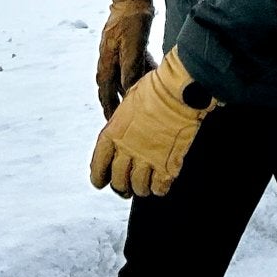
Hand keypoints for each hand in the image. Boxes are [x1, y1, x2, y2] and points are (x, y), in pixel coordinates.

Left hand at [90, 49, 214, 197]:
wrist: (178, 90)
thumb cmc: (155, 88)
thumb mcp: (128, 103)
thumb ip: (122, 124)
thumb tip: (122, 134)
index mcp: (113, 134)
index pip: (98, 166)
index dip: (99, 177)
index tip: (102, 181)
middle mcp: (127, 150)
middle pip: (118, 182)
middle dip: (122, 186)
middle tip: (127, 186)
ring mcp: (148, 159)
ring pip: (139, 188)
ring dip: (141, 188)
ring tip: (146, 184)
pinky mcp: (168, 165)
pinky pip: (159, 188)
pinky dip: (160, 187)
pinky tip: (162, 180)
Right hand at [96, 0, 161, 118]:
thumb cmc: (132, 19)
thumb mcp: (133, 46)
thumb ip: (130, 68)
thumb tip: (128, 90)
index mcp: (106, 59)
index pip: (105, 90)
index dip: (108, 106)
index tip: (112, 122)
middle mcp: (109, 57)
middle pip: (111, 85)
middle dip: (116, 102)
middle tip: (123, 118)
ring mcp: (117, 49)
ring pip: (122, 75)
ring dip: (129, 87)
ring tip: (138, 102)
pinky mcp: (128, 43)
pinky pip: (132, 63)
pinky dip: (139, 72)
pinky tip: (149, 76)